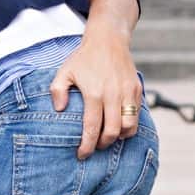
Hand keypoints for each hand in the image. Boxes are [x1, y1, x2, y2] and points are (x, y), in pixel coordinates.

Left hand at [50, 28, 142, 159]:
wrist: (108, 39)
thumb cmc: (83, 58)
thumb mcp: (64, 71)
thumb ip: (57, 91)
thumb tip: (59, 110)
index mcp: (94, 93)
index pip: (92, 127)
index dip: (87, 145)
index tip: (82, 154)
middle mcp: (113, 94)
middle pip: (113, 132)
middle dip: (103, 144)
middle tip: (95, 146)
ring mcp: (128, 92)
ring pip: (129, 127)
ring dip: (119, 137)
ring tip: (108, 136)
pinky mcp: (137, 89)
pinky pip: (137, 115)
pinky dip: (129, 125)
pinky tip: (118, 123)